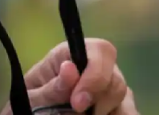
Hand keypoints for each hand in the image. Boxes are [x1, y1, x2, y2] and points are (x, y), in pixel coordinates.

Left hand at [2, 39, 136, 114]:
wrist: (31, 113)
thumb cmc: (29, 104)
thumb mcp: (32, 97)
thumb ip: (51, 88)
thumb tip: (70, 69)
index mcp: (72, 55)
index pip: (100, 50)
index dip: (95, 75)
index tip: (78, 103)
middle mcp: (96, 69)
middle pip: (116, 79)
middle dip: (100, 101)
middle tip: (78, 113)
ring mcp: (109, 89)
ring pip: (125, 98)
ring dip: (108, 112)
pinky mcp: (117, 107)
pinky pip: (129, 112)